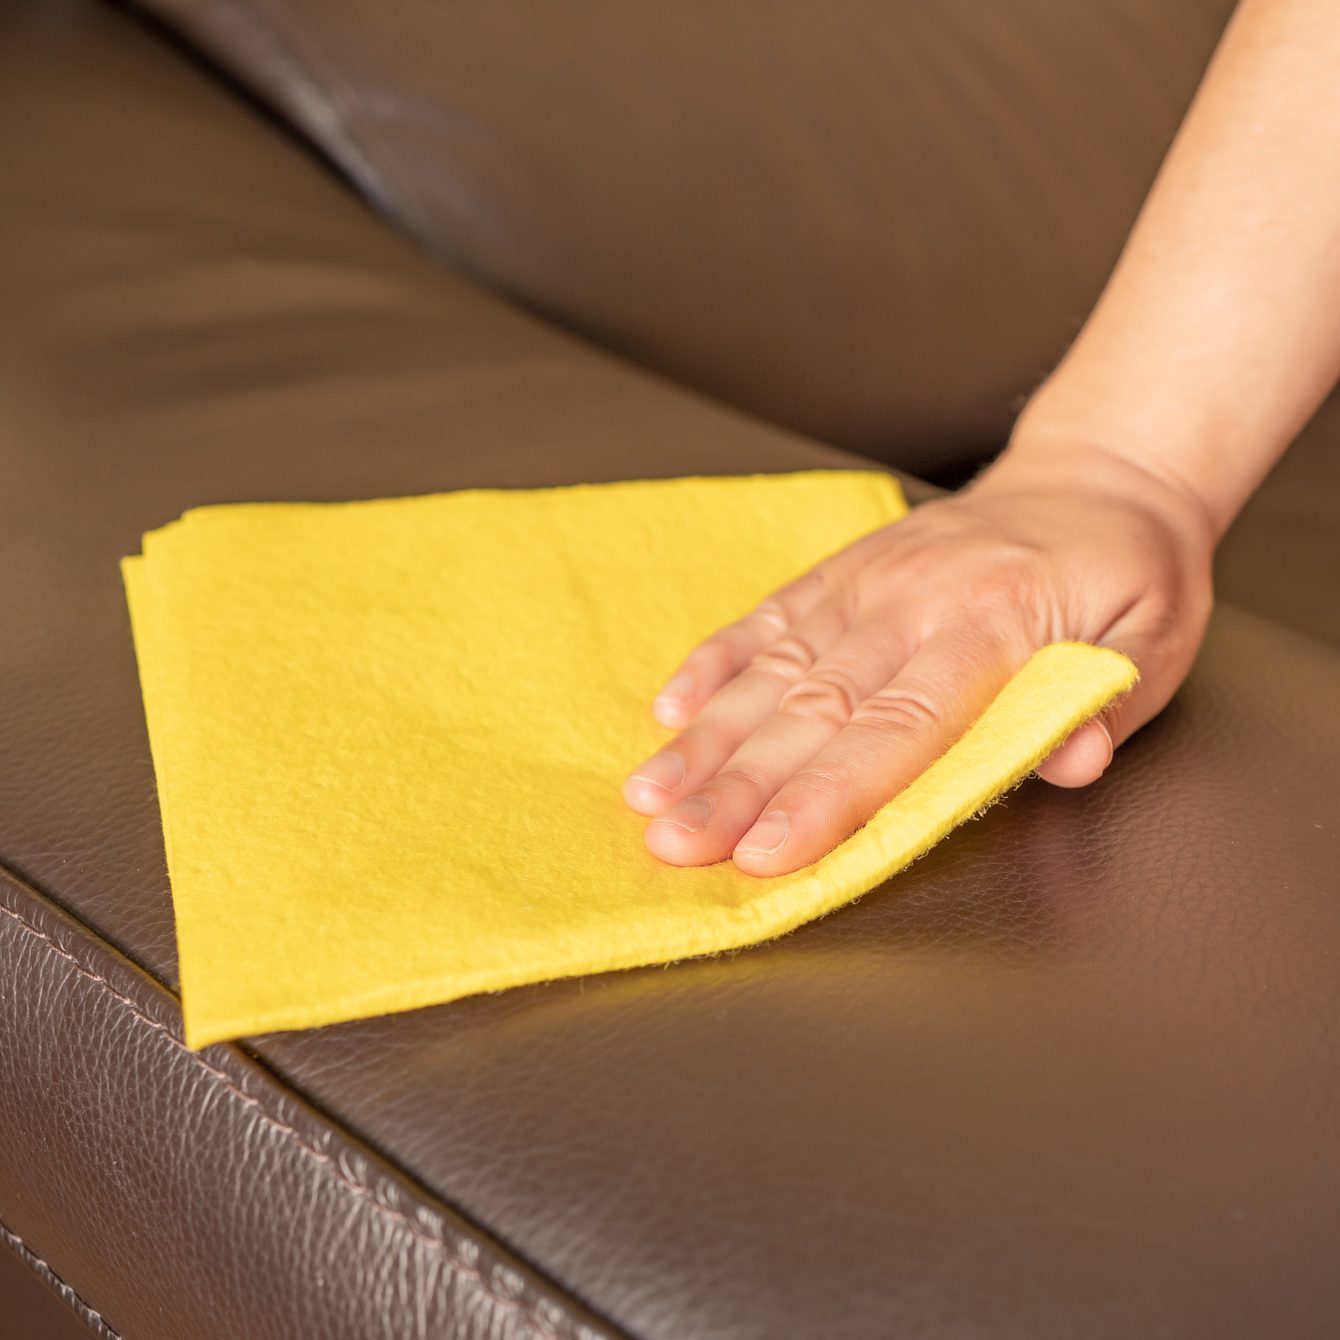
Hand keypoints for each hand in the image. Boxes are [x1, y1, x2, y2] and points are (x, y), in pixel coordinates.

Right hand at [623, 440, 1216, 874]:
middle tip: (673, 842)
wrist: (1097, 474)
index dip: (824, 796)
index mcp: (996, 625)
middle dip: (737, 783)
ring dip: (706, 736)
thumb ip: (1107, 705)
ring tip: (650, 793)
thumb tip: (1069, 764)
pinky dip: (714, 660)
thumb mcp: (1158, 644)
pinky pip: (769, 614)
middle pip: (813, 707)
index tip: (766, 851)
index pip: (897, 728)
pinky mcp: (844, 567)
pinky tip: (669, 707)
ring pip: (774, 666)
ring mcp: (870, 579)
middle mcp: (914, 599)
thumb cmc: (1130, 575)